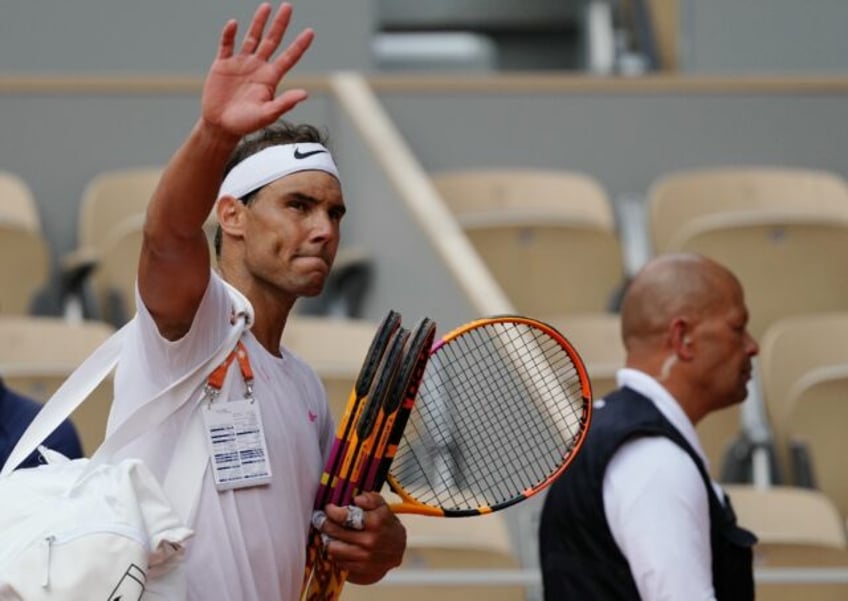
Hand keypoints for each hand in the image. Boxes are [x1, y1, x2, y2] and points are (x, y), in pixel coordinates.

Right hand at [201, 2, 313, 140]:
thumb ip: (284, 103)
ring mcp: (241, 64)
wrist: (221, 126)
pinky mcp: (223, 64)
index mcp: (270, 78)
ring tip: (266, 7)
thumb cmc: (246, 124)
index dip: (299, 45)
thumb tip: (305, 94)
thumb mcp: (267, 115)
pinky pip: (226, 45)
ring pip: (252, 38)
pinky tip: (234, 24)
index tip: (310, 32)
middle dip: (280, 24)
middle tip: (288, 6)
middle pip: (272, 41)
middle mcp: (258, 67)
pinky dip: (229, 34)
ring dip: (258, 22)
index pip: (288, 58)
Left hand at [319, 492, 406, 584]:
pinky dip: (335, 553)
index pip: (344, 517)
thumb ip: (371, 499)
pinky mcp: (360, 570)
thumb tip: (357, 500)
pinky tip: (338, 545)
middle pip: (334, 532)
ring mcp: (364, 557)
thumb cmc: (387, 525)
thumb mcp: (383, 507)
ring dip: (328, 539)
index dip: (332, 511)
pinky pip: (337, 561)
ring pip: (332, 548)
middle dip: (324, 523)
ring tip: (329, 533)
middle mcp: (369, 541)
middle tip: (321, 519)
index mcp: (375, 522)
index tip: (328, 508)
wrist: (398, 550)